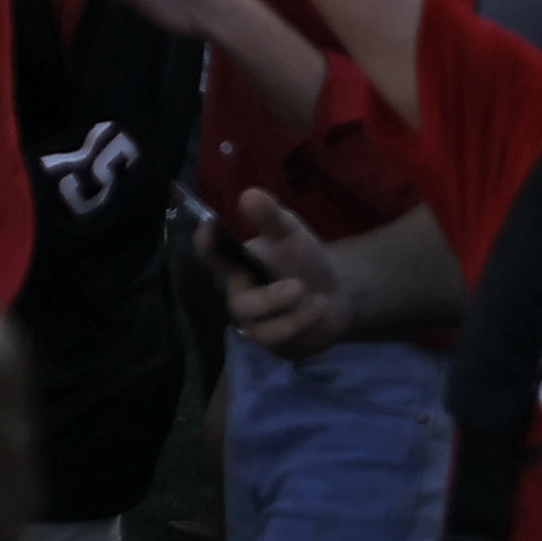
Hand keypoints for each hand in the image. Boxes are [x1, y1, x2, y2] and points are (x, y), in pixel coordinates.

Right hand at [218, 191, 353, 358]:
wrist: (335, 294)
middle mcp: (240, 296)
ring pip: (262, 328)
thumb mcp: (291, 233)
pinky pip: (283, 342)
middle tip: (299, 286)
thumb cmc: (302, 259)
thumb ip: (271, 217)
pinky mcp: (275, 345)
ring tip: (322, 301)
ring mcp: (256, 325)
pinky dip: (304, 326)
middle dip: (270, 299)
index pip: (213, 256)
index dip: (206, 244)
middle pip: (241, 303)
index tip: (207, 228)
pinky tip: (322, 311)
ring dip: (294, 316)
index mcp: (236, 265)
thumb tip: (249, 194)